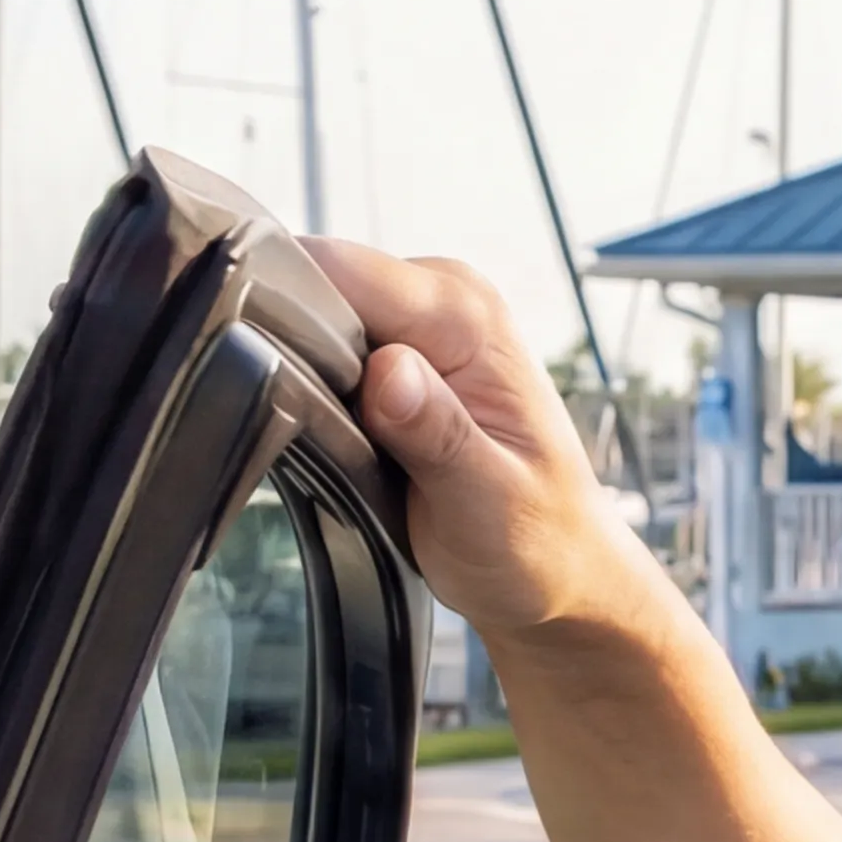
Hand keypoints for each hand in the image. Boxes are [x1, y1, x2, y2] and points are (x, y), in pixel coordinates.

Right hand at [307, 239, 660, 640]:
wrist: (558, 570)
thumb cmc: (538, 542)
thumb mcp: (487, 502)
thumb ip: (438, 434)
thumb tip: (387, 373)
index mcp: (466, 316)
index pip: (339, 271)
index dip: (290, 317)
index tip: (282, 386)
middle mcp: (440, 299)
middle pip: (313, 282)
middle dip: (289, 350)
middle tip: (317, 435)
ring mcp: (415, 324)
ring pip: (309, 315)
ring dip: (297, 374)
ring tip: (334, 443)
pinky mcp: (395, 352)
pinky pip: (324, 347)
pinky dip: (311, 388)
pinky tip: (332, 436)